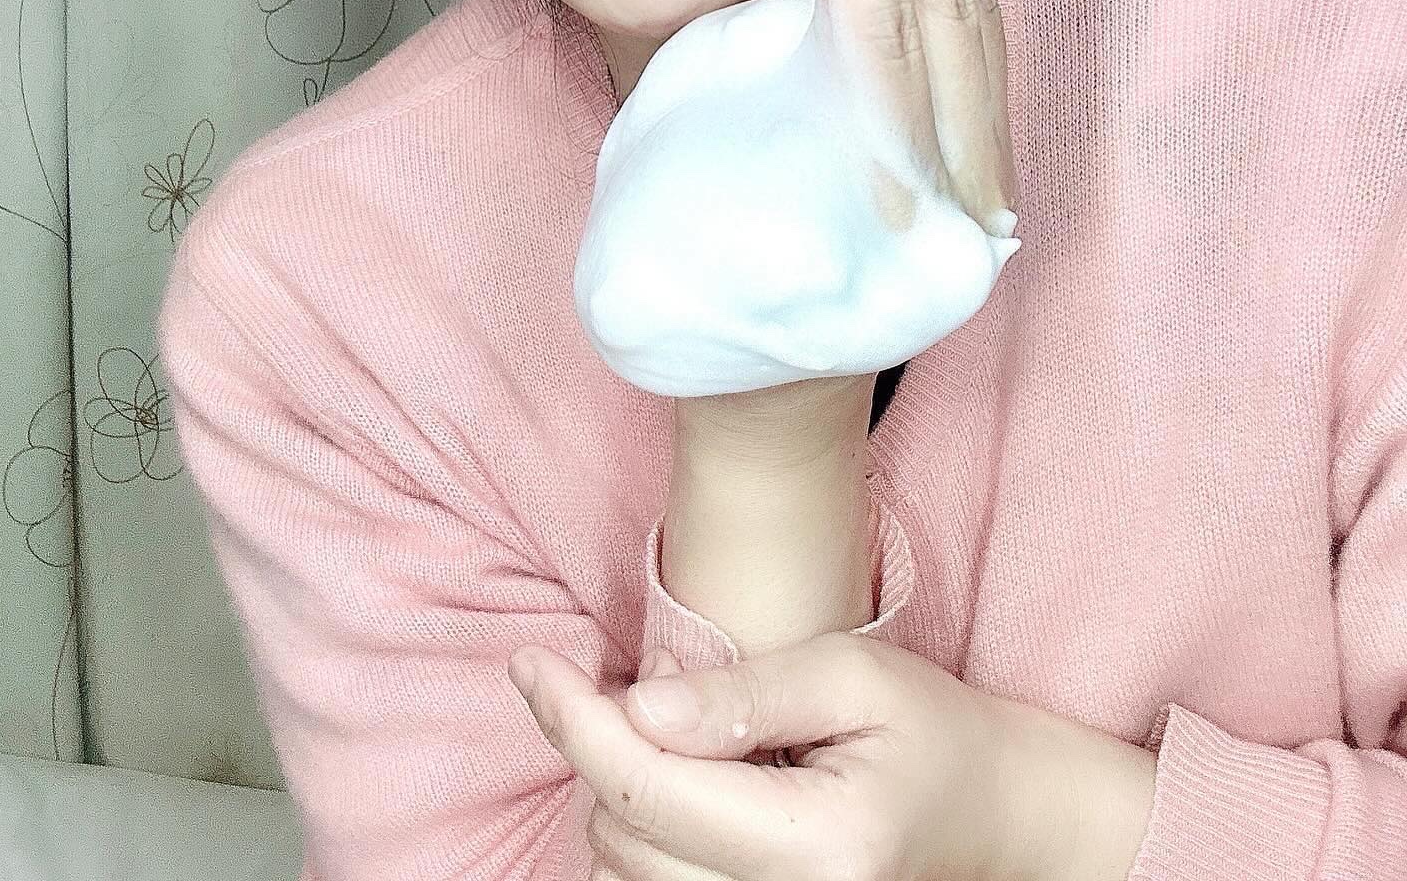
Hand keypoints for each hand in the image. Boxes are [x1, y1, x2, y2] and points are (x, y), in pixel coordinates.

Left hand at [509, 632, 1065, 880]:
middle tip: (652, 681)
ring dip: (624, 792)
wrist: (991, 814)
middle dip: (606, 747)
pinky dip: (644, 834)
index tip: (531, 662)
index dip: (575, 721)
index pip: (651, 792)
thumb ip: (744, 693)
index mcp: (819, 847)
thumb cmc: (928, 729)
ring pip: (626, 871)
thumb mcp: (852, 675)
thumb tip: (640, 707)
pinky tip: (679, 785)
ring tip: (685, 734)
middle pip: (625, 835)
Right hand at [677, 0, 1019, 446]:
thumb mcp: (671, 209)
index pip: (881, 38)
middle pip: (945, 7)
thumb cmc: (691, 301)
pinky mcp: (976, 146)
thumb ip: (738, 106)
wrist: (765, 394)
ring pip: (972, 6)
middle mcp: (948, 193)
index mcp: (872, 217)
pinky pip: (974, 26)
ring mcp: (974, 171)